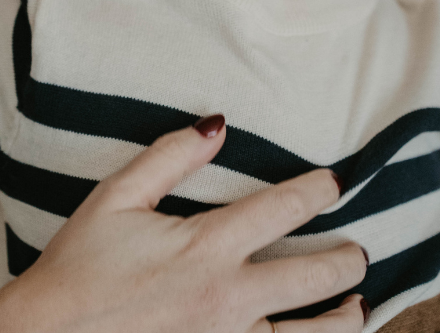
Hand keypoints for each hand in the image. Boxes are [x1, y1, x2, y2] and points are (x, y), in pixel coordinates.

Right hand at [0, 119, 367, 332]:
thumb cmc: (80, 265)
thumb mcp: (117, 196)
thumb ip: (169, 156)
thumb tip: (216, 125)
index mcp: (206, 246)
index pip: (282, 209)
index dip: (317, 190)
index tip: (335, 182)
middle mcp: (229, 296)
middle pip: (315, 277)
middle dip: (346, 260)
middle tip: (359, 250)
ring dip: (344, 318)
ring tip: (358, 305)